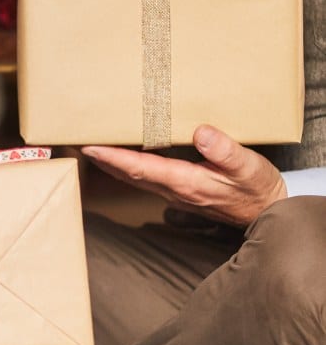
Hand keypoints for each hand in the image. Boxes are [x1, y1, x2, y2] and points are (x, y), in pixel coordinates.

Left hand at [82, 123, 286, 226]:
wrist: (267, 212)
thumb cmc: (258, 189)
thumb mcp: (249, 167)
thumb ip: (226, 151)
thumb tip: (200, 133)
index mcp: (187, 182)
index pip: (141, 169)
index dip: (113, 158)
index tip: (90, 146)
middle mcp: (174, 189)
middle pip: (128, 174)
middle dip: (102, 159)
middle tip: (76, 140)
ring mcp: (175, 192)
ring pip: (134, 177)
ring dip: (110, 163)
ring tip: (90, 144)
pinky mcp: (180, 190)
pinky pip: (145, 177)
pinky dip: (127, 166)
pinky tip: (120, 156)